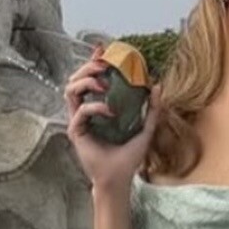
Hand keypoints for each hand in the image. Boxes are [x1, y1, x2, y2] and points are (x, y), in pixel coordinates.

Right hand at [64, 44, 161, 192]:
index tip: (103, 49)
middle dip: (88, 67)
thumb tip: (158, 85)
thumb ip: (152, 109)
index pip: (91, 79)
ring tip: (104, 84)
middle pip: (76, 79)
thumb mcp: (145, 129)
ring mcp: (78, 121)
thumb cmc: (129, 158)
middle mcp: (85, 112)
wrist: (119, 179)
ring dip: (86, 81)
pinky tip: (111, 112)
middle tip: (103, 64)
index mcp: (98, 108)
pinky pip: (82, 111)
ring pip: (71, 90)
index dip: (94, 61)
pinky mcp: (76, 131)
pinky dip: (96, 107)